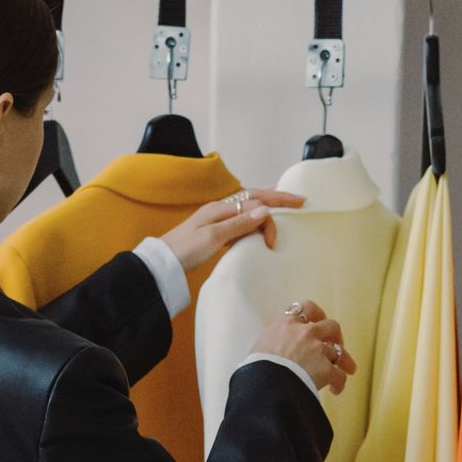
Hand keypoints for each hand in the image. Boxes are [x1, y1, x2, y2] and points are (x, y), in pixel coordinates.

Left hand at [159, 188, 302, 275]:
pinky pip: (241, 219)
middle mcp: (220, 209)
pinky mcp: (215, 231)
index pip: (254, 204)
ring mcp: (217, 219)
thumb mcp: (212, 238)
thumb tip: (265, 210)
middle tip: (300, 200)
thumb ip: (239, 224)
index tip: (278, 236)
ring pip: (248, 207)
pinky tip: (260, 221)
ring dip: (267, 205)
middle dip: (277, 198)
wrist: (162, 264)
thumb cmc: (184, 251)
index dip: (272, 215)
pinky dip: (255, 218)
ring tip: (285, 203)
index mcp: (220, 208)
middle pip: (254, 198)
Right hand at [252, 299, 356, 393]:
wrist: (264, 382)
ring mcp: (318, 351)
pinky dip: (339, 383)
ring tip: (347, 369)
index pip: (306, 308)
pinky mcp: (326, 370)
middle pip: (331, 326)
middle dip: (335, 335)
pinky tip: (335, 390)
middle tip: (335, 343)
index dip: (316, 313)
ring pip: (340, 351)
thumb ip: (273, 342)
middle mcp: (306, 333)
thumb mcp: (259, 346)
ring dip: (345, 360)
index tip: (318, 319)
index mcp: (287, 324)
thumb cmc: (255, 367)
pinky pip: (339, 376)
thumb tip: (273, 351)